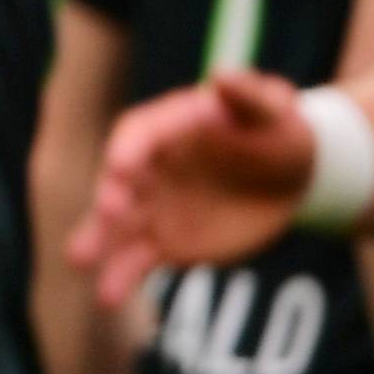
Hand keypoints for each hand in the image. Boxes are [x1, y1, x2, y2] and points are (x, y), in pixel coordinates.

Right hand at [76, 70, 318, 296]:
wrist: (293, 175)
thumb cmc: (278, 129)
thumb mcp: (273, 107)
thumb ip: (250, 94)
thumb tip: (222, 76)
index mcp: (168, 126)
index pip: (137, 134)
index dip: (127, 150)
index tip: (119, 167)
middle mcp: (150, 167)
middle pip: (118, 182)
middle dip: (108, 197)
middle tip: (107, 212)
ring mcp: (154, 207)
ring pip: (117, 226)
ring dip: (98, 242)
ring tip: (79, 260)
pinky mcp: (166, 243)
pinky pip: (137, 261)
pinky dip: (120, 277)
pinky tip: (107, 297)